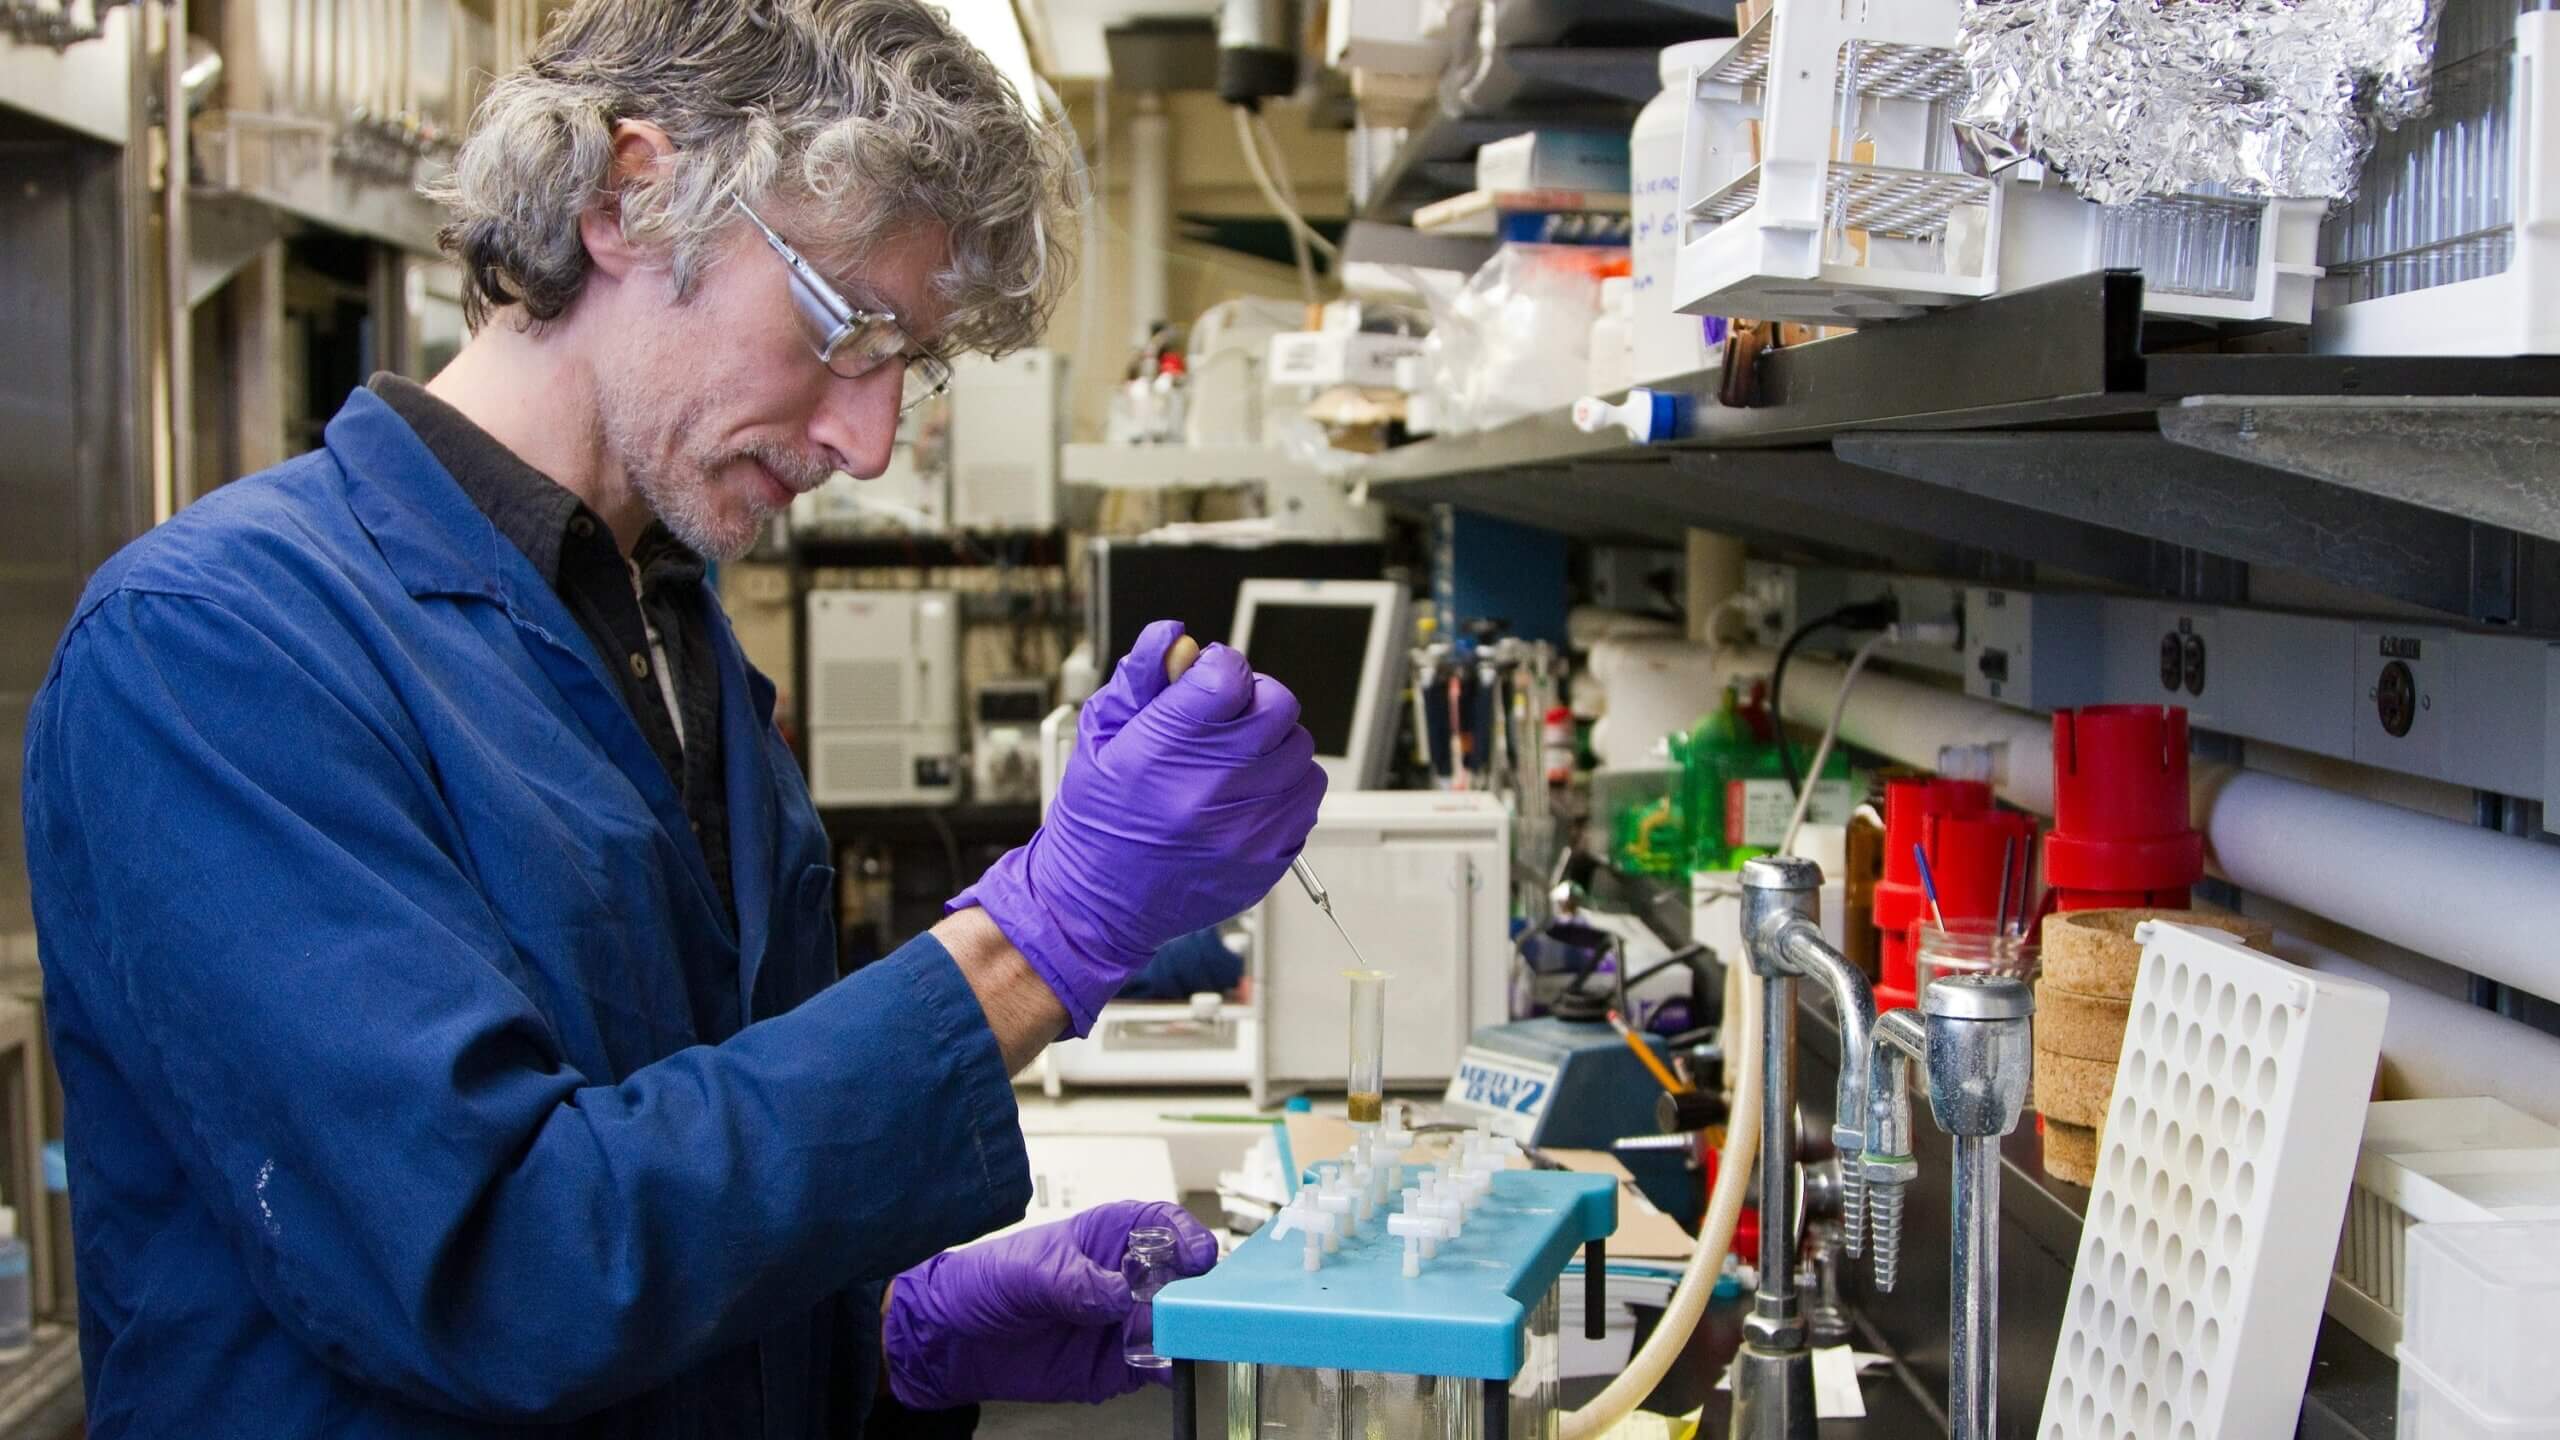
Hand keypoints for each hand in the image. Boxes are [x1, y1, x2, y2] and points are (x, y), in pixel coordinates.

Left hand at [882, 1200, 1218, 1409]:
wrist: (952, 1341)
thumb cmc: (983, 1282)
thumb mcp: (1025, 1272)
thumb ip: (1074, 1282)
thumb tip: (1118, 1295)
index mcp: (1108, 1235)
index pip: (1162, 1224)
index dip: (1186, 1235)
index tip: (1195, 1254)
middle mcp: (1125, 1276)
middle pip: (1181, 1277)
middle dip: (1191, 1291)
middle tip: (1184, 1307)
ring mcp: (1125, 1321)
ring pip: (1175, 1324)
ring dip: (1182, 1333)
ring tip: (1172, 1340)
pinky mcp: (1118, 1363)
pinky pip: (1158, 1366)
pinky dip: (1168, 1368)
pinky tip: (1162, 1367)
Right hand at [950, 620, 1326, 1034]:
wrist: (1097, 906)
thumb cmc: (1096, 822)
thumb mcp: (1100, 737)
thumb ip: (1141, 678)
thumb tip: (1175, 637)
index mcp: (1164, 752)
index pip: (1229, 674)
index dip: (1219, 666)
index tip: (1207, 680)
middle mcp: (1210, 790)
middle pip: (1277, 705)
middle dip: (1253, 699)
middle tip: (1226, 718)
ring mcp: (1246, 828)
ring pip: (1299, 749)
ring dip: (1274, 743)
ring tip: (1236, 760)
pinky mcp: (1268, 858)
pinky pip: (1307, 799)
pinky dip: (1286, 786)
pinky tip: (1250, 793)